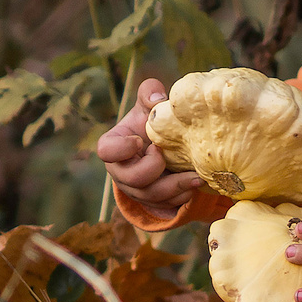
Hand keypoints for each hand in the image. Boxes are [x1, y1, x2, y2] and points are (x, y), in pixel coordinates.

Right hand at [93, 78, 203, 212]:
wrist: (163, 144)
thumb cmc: (151, 122)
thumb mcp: (148, 105)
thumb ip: (149, 94)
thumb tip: (157, 99)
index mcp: (114, 147)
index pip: (106, 151)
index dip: (121, 149)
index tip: (140, 140)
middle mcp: (120, 172)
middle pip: (131, 180)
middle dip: (152, 170)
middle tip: (166, 156)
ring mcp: (136, 190)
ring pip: (151, 197)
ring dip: (174, 188)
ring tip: (195, 177)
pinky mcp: (153, 202)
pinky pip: (164, 207)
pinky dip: (181, 198)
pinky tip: (195, 186)